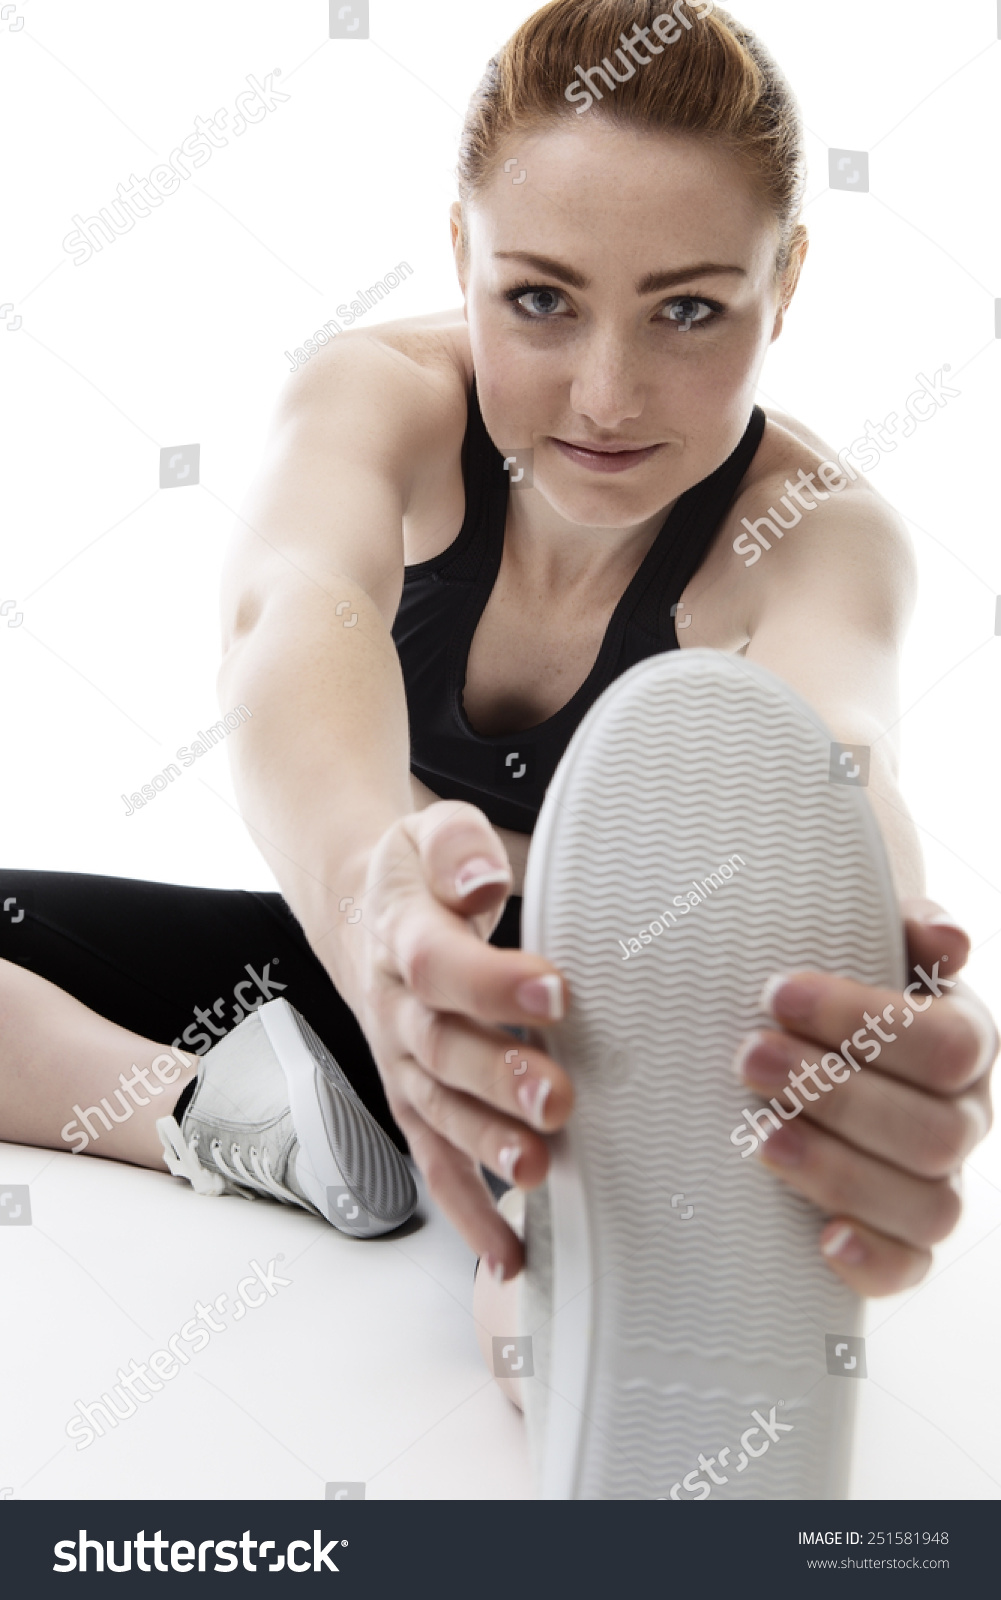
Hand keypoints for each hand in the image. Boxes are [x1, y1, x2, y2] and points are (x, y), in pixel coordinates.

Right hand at [331, 800, 573, 1278]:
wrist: (363, 914)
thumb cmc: (420, 877)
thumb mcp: (432, 833)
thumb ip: (457, 849)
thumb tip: (483, 881)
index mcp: (402, 935)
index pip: (437, 960)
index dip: (491, 979)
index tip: (555, 989)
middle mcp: (396, 1009)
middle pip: (440, 1048)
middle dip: (499, 1076)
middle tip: (559, 1097)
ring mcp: (401, 1065)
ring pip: (438, 1112)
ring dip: (485, 1145)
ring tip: (535, 1170)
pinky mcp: (414, 1104)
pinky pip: (434, 1163)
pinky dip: (468, 1211)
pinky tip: (506, 1253)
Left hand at [736, 898, 996, 1295]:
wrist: (804, 1035)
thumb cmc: (837, 985)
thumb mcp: (867, 943)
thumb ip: (909, 931)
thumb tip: (945, 938)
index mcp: (965, 1040)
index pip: (946, 1044)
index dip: (864, 1022)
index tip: (777, 993)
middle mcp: (964, 1119)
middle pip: (932, 1131)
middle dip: (833, 1093)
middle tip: (747, 1058)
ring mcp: (939, 1183)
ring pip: (926, 1204)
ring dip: (837, 1170)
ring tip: (758, 1137)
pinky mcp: (903, 1239)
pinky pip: (911, 1267)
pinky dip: (873, 1260)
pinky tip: (823, 1238)